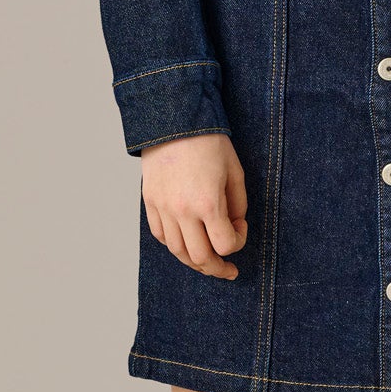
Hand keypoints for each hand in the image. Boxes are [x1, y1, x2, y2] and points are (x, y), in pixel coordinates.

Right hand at [139, 132, 248, 277]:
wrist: (174, 121)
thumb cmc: (209, 143)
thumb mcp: (235, 172)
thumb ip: (238, 204)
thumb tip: (233, 225)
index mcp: (207, 203)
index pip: (225, 245)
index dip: (238, 241)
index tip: (240, 225)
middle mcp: (182, 211)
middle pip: (200, 258)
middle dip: (218, 268)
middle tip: (228, 270)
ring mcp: (163, 208)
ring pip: (177, 252)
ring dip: (195, 262)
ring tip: (207, 263)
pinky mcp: (150, 202)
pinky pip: (161, 235)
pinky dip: (174, 244)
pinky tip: (186, 242)